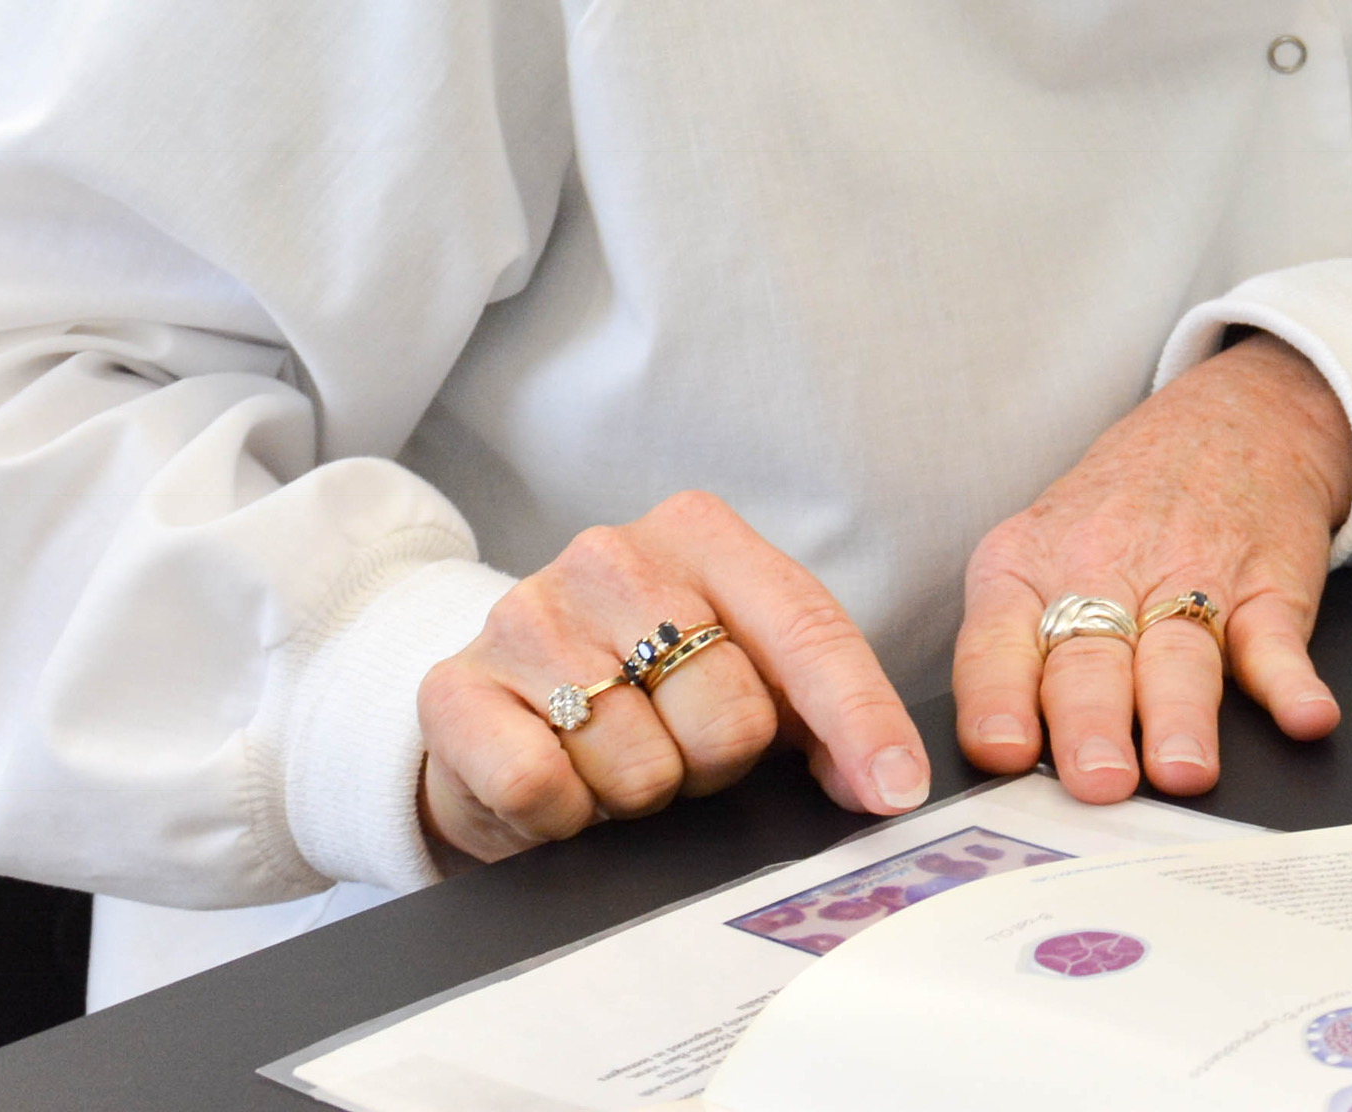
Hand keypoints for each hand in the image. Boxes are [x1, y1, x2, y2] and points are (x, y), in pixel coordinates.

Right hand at [415, 491, 926, 867]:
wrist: (494, 716)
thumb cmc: (640, 693)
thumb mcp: (742, 675)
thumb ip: (823, 712)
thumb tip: (887, 782)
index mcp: (699, 534)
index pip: (807, 629)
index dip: (859, 719)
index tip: (895, 790)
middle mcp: (611, 556)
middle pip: (730, 715)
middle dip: (715, 764)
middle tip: (677, 752)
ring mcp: (528, 614)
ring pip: (639, 765)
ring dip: (636, 795)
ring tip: (611, 762)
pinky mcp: (456, 686)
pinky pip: (544, 788)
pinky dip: (562, 817)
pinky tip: (557, 785)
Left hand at [952, 334, 1350, 805]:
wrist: (1231, 419)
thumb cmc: (1116, 511)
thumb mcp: (1039, 554)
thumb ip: (1015, 656)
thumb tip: (999, 778)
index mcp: (1028, 567)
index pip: (997, 641)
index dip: (998, 698)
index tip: (1001, 750)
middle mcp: (1103, 571)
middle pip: (1090, 656)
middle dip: (1090, 722)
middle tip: (1096, 781)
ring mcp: (1190, 577)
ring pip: (1177, 656)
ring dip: (1179, 715)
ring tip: (1181, 771)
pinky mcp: (1267, 587)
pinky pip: (1277, 638)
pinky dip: (1293, 683)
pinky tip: (1304, 716)